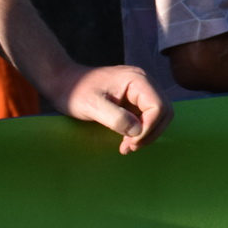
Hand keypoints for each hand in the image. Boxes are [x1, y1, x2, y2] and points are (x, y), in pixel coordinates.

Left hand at [48, 65, 172, 153]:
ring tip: (127, 146)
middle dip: (150, 132)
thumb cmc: (74, 92)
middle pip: (164, 110)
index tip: (130, 142)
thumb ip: (116, 118)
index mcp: (137, 80)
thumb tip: (137, 131)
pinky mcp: (135, 98)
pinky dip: (142, 130)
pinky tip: (127, 139)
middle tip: (130, 147)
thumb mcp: (92, 106)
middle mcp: (144, 82)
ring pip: (159, 115)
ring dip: (147, 133)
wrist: (63, 81)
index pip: (158, 106)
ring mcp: (141, 90)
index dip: (149, 127)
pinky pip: (148, 115)